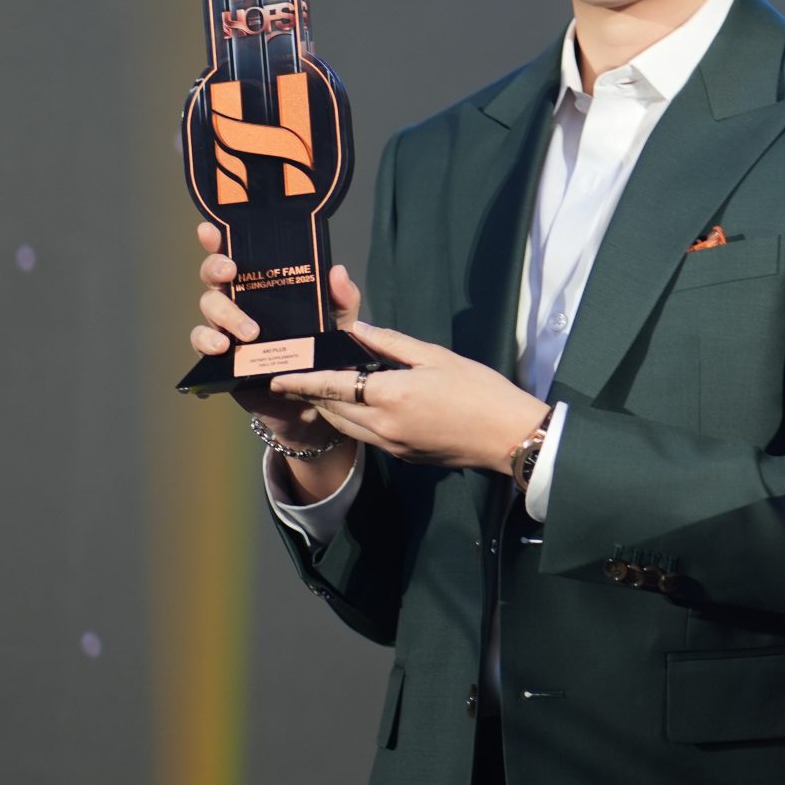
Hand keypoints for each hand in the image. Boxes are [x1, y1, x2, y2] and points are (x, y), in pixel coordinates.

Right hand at [189, 219, 360, 439]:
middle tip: (231, 272)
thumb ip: (342, 300)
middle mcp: (241, 301)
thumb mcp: (339, 325)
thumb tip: (337, 272)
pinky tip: (221, 349)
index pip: (240, 255)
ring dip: (224, 314)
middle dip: (217, 268)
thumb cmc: (322, 353)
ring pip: (209, 307)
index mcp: (265, 286)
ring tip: (249, 332)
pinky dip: (207, 342)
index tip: (211, 230)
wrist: (313, 403)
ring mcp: (227, 328)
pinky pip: (201, 343)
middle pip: (215, 277)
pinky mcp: (220, 357)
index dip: (220, 240)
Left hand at [271, 323, 549, 473]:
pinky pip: (365, 436)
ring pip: (346, 427)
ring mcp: (392, 444)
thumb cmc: (480, 390)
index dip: (300, 381)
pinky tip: (356, 405)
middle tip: (292, 378)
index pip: (330, 386)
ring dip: (328, 409)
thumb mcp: (436, 356)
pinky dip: (351, 420)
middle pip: (331, 409)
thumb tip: (357, 328)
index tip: (275, 378)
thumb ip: (391, 343)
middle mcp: (383, 425)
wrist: (508, 436)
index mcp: (390, 395)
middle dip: (309, 394)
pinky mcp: (403, 455)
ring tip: (317, 391)